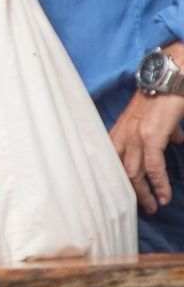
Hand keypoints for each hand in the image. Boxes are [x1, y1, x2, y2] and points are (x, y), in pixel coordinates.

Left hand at [110, 89, 183, 213]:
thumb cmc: (165, 96)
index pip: (111, 161)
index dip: (116, 180)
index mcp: (119, 131)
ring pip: (134, 173)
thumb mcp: (156, 118)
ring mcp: (134, 136)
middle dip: (132, 192)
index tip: (124, 196)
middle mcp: (121, 135)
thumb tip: (175, 141)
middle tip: (143, 208)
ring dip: (145, 193)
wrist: (169, 78)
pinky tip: (165, 196)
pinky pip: (152, 167)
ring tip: (154, 207)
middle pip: (120, 171)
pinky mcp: (150, 136)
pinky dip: (159, 184)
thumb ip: (161, 133)